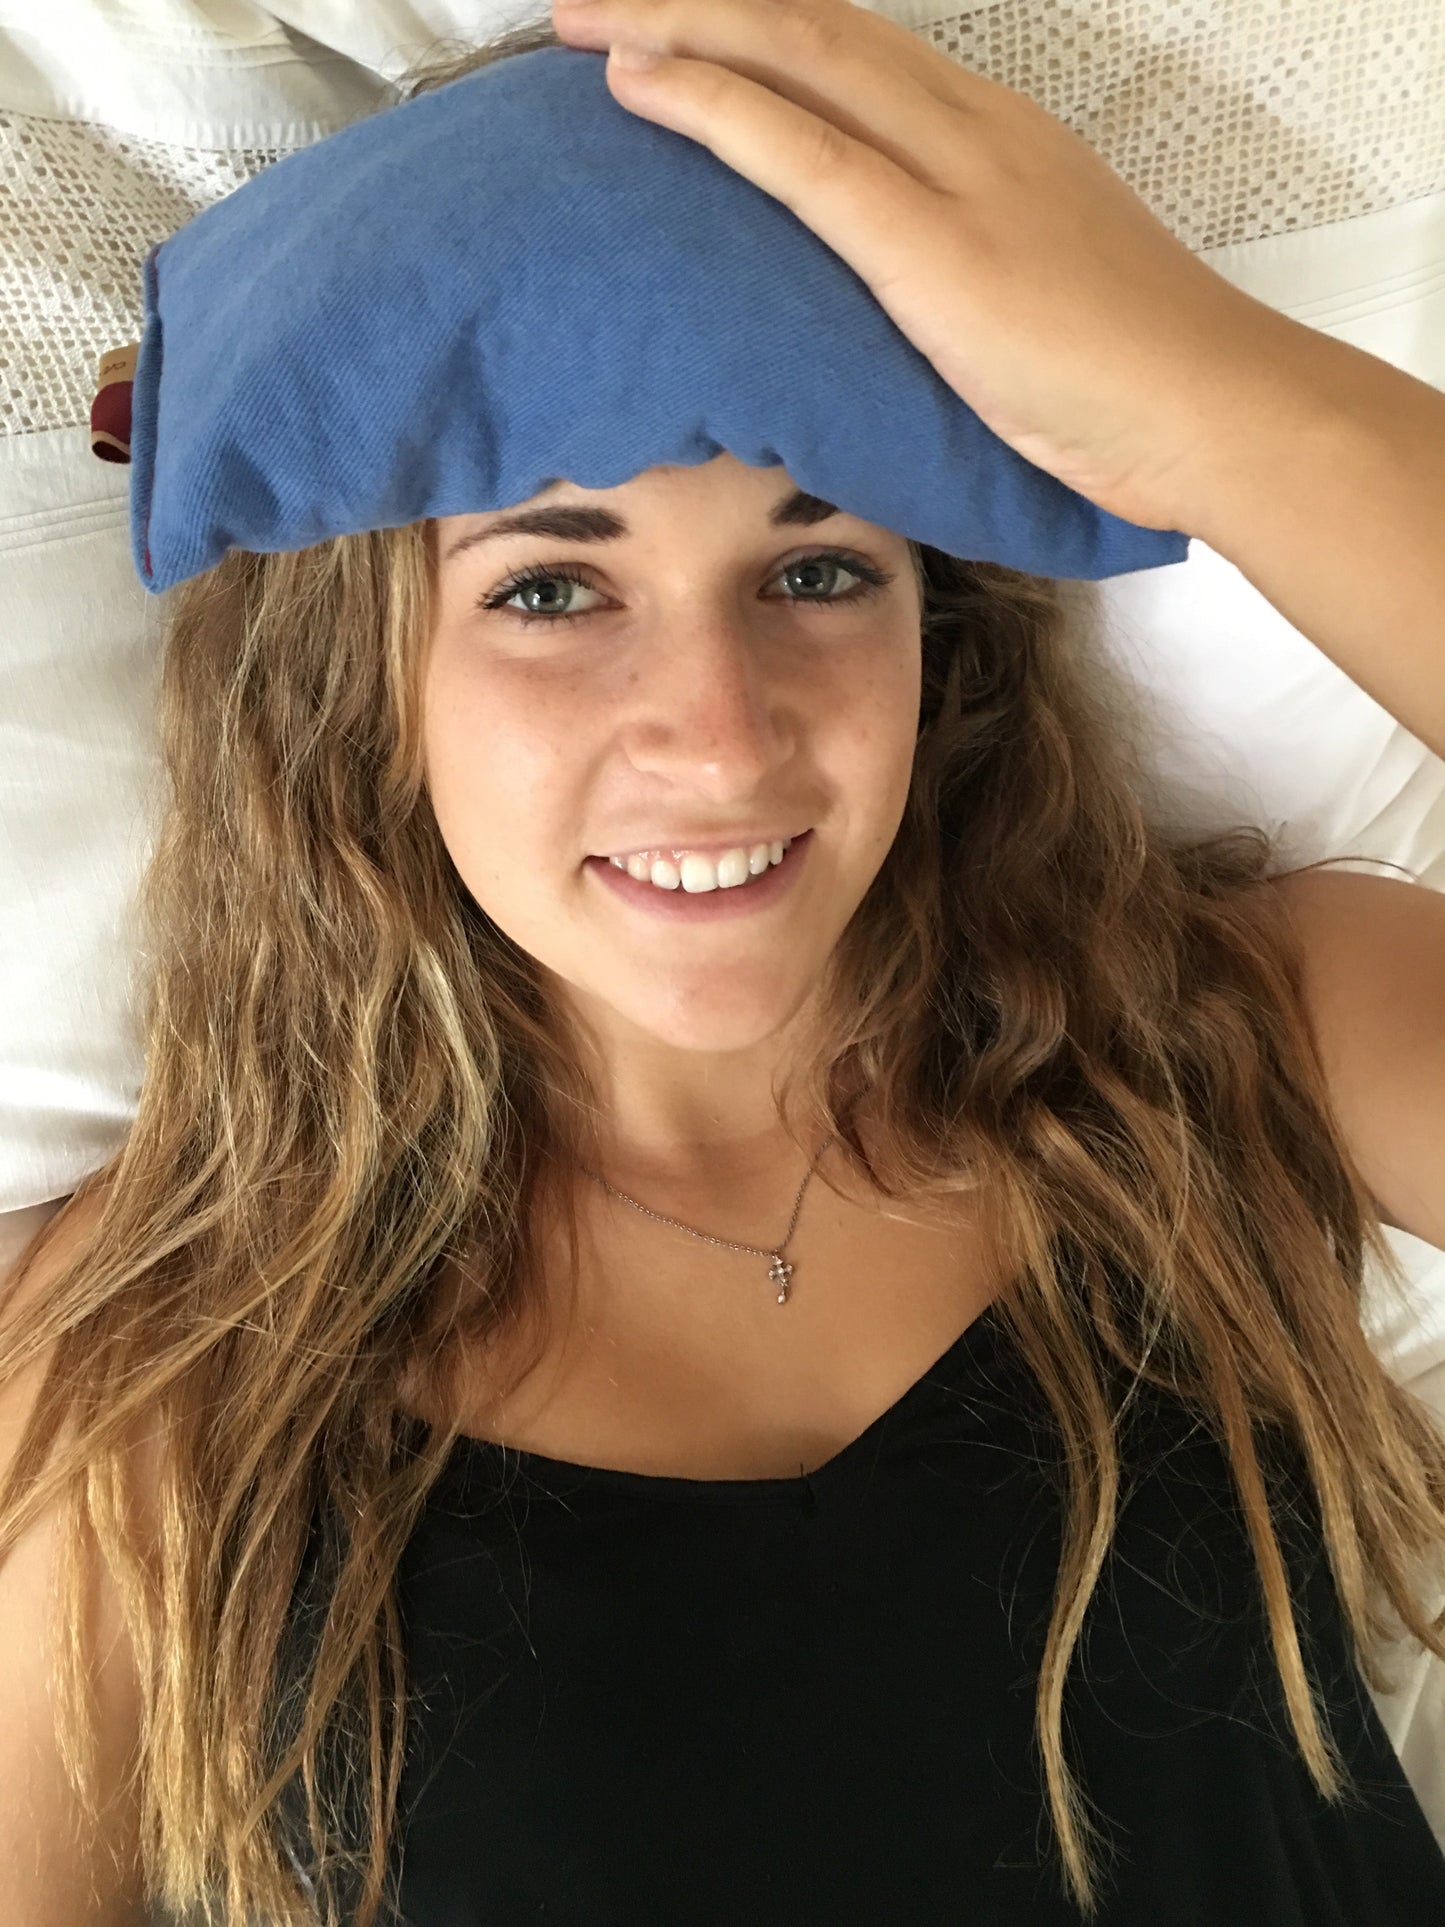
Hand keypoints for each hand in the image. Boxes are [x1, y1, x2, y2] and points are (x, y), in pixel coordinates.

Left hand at [551, 0, 1303, 533]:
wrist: (1218, 412)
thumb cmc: (1136, 383)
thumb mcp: (1037, 301)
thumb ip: (965, 277)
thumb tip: (901, 310)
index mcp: (999, 140)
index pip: (859, 51)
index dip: (759, 29)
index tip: (679, 23)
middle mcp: (977, 129)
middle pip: (816, 27)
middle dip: (696, 3)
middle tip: (594, 3)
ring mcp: (961, 178)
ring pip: (799, 60)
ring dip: (680, 29)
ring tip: (585, 24)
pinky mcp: (938, 249)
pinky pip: (805, 154)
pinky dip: (712, 108)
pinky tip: (637, 85)